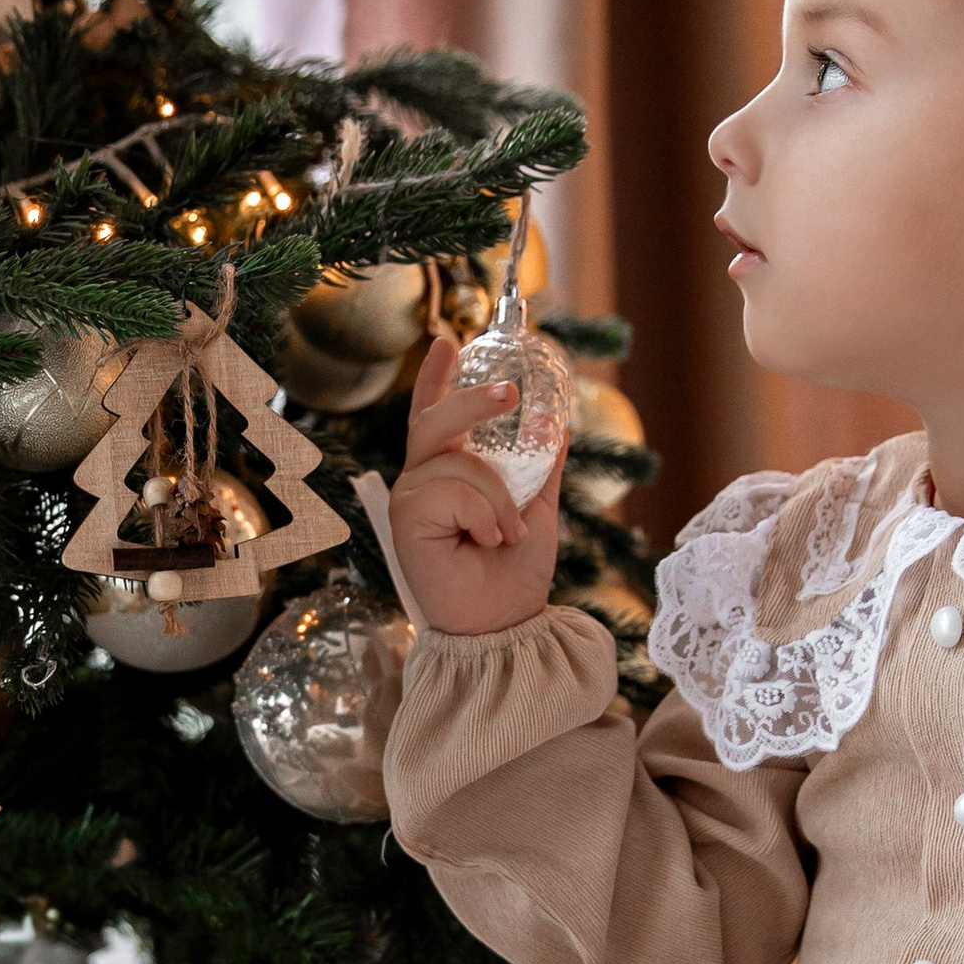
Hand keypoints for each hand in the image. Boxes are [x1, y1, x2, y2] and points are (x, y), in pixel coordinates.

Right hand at [386, 331, 565, 636]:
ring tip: (507, 534)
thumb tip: (557, 426)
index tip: (448, 342)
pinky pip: (452, 488)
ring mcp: (411, 498)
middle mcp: (422, 482)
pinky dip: (483, 512)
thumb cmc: (514, 575)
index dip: (436, 380)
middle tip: (509, 392)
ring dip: (498, 497)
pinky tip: (486, 540)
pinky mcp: (406, 517)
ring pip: (457, 462)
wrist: (506, 621)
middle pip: (434, 422)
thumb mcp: (538, 511)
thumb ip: (539, 471)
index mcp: (448, 477)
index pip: (435, 418)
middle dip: (471, 401)